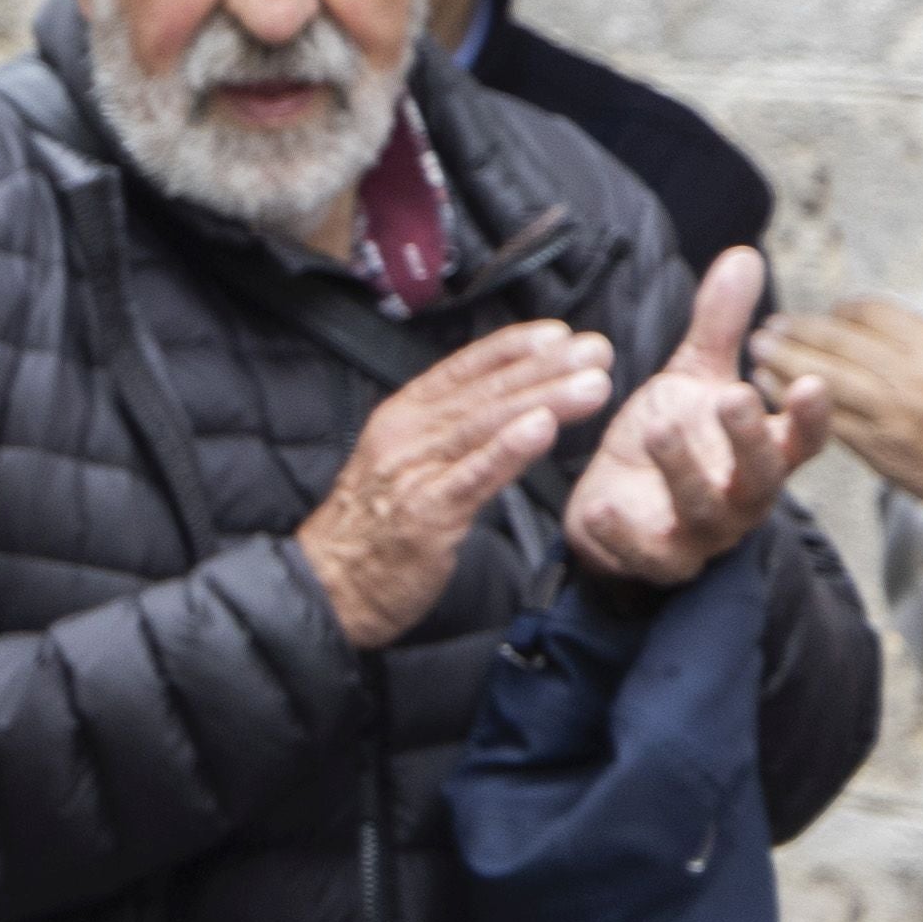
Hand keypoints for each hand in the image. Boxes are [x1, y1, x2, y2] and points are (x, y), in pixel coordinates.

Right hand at [294, 318, 610, 646]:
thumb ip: (450, 436)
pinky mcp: (425, 514)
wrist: (325, 587)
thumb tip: (507, 411)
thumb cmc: (372, 530)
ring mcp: (414, 472)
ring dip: (543, 400)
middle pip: (484, 393)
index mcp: (403, 417)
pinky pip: (472, 477)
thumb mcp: (405, 464)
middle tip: (597, 350)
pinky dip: (507, 451)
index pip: (462, 369)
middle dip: (546, 369)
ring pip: (486, 426)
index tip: (560, 334)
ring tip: (591, 384)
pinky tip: (541, 430)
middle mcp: (407, 434)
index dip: (512, 348)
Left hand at [567, 249, 832, 584]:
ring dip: (683, 472)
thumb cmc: (671, 437)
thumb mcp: (693, 377)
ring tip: (658, 428)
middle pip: (761, 478)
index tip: (814, 381)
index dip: (813, 417)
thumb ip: (719, 325)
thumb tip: (743, 255)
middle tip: (731, 398)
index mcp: (762, 454)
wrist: (615, 499)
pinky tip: (601, 506)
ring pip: (704, 512)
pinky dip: (622, 534)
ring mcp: (701, 535)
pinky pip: (646, 556)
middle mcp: (741, 499)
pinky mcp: (654, 560)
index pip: (804, 440)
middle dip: (748, 440)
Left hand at [752, 294, 922, 519]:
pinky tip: (769, 387)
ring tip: (757, 348)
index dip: (841, 311)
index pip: (874, 312)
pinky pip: (825, 418)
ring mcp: (892, 412)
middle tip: (769, 324)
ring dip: (783, 359)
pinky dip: (792, 399)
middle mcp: (912, 375)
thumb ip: (916, 342)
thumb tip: (861, 322)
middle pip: (839, 341)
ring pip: (824, 377)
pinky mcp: (878, 447)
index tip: (825, 314)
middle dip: (798, 329)